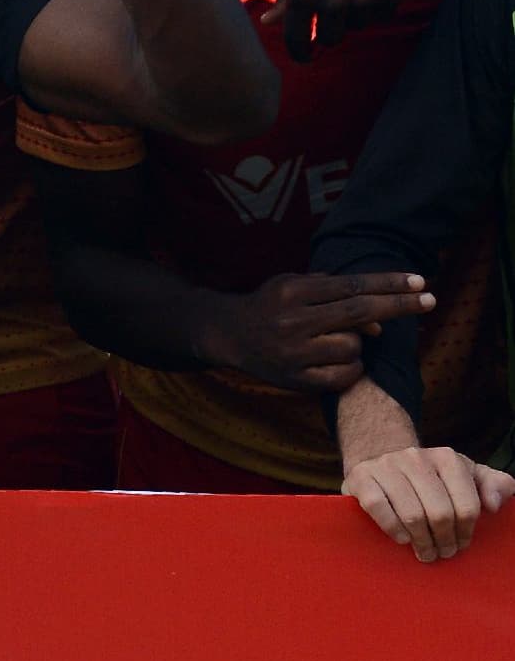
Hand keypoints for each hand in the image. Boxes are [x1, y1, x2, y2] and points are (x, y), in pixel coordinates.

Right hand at [204, 272, 434, 393]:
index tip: (420, 281)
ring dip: (357, 342)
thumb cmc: (271, 304)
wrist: (228, 334)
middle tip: (432, 300)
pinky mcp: (296, 379)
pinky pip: (346, 374)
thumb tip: (380, 320)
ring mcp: (293, 352)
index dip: (388, 283)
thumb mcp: (295, 286)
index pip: (351, 285)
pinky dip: (351, 367)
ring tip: (334, 339)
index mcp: (292, 291)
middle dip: (400, 306)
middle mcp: (292, 320)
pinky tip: (337, 360)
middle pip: (360, 311)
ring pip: (354, 346)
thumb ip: (335, 295)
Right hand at [346, 446, 514, 562]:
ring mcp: (386, 465)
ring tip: (425, 553)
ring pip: (412, 514)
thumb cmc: (431, 479)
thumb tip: (494, 505)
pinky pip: (379, 508)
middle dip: (444, 541)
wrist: (381, 462)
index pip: (467, 505)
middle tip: (443, 553)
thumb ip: (494, 485)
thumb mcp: (466, 476)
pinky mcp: (361, 477)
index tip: (462, 544)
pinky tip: (402, 539)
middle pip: (440, 513)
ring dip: (421, 541)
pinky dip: (393, 529)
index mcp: (447, 458)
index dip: (466, 532)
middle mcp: (416, 457)